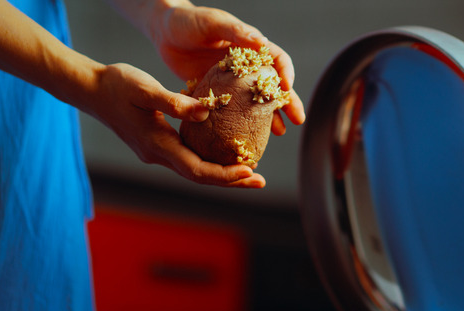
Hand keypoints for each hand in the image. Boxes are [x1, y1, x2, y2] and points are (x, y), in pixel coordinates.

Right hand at [83, 63, 266, 187]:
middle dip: (231, 180)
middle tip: (260, 181)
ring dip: (222, 173)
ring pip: (195, 169)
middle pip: (200, 177)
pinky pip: (188, 158)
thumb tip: (205, 112)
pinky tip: (224, 151)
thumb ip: (175, 102)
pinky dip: (209, 160)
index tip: (250, 171)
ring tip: (249, 171)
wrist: (90, 90)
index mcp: (158, 145)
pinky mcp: (156, 144)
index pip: (198, 170)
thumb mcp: (145, 89)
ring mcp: (156, 152)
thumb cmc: (116, 85)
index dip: (225, 174)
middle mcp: (158, 155)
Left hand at [146, 4, 305, 134]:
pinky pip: (234, 110)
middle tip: (298, 120)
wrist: (164, 32)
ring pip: (257, 100)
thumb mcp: (212, 23)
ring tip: (280, 132)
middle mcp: (246, 65)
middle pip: (273, 84)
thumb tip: (261, 41)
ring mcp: (233, 81)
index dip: (286, 74)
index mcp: (250, 45)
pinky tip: (247, 135)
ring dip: (270, 116)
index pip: (277, 59)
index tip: (287, 89)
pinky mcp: (219, 92)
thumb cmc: (188, 21)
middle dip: (289, 101)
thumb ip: (235, 31)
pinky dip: (243, 122)